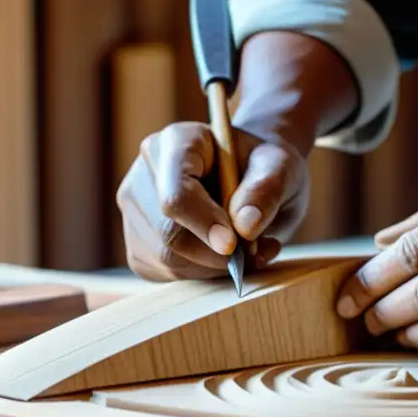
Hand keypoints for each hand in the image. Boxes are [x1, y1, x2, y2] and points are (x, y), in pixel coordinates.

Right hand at [116, 121, 309, 280]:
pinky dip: (201, 274)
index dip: (203, 224)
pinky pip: (165, 273)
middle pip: (167, 233)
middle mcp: (146, 172)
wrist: (253, 176)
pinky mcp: (139, 242)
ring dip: (213, 266)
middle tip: (255, 250)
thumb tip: (244, 226)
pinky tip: (223, 255)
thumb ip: (266, 190)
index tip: (233, 245)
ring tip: (248, 249)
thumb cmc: (265, 166)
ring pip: (165, 259)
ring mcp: (136, 208)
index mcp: (177, 142)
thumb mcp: (281, 167)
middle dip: (214, 253)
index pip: (175, 194)